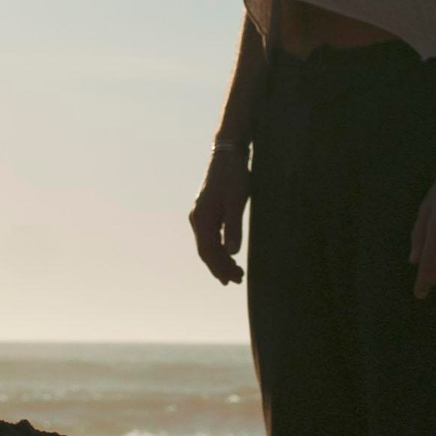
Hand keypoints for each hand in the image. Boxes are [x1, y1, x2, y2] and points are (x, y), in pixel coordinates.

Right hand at [188, 150, 248, 284]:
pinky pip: (211, 236)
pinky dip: (220, 248)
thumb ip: (234, 226)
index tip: (231, 280)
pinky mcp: (209, 211)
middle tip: (237, 279)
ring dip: (221, 259)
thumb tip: (231, 252)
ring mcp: (201, 215)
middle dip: (220, 267)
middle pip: (206, 251)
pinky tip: (229, 254)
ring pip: (208, 244)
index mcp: (202, 218)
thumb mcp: (237, 201)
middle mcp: (198, 218)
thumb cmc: (234, 176)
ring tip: (235, 272)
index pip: (207, 251)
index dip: (218, 267)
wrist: (228, 155)